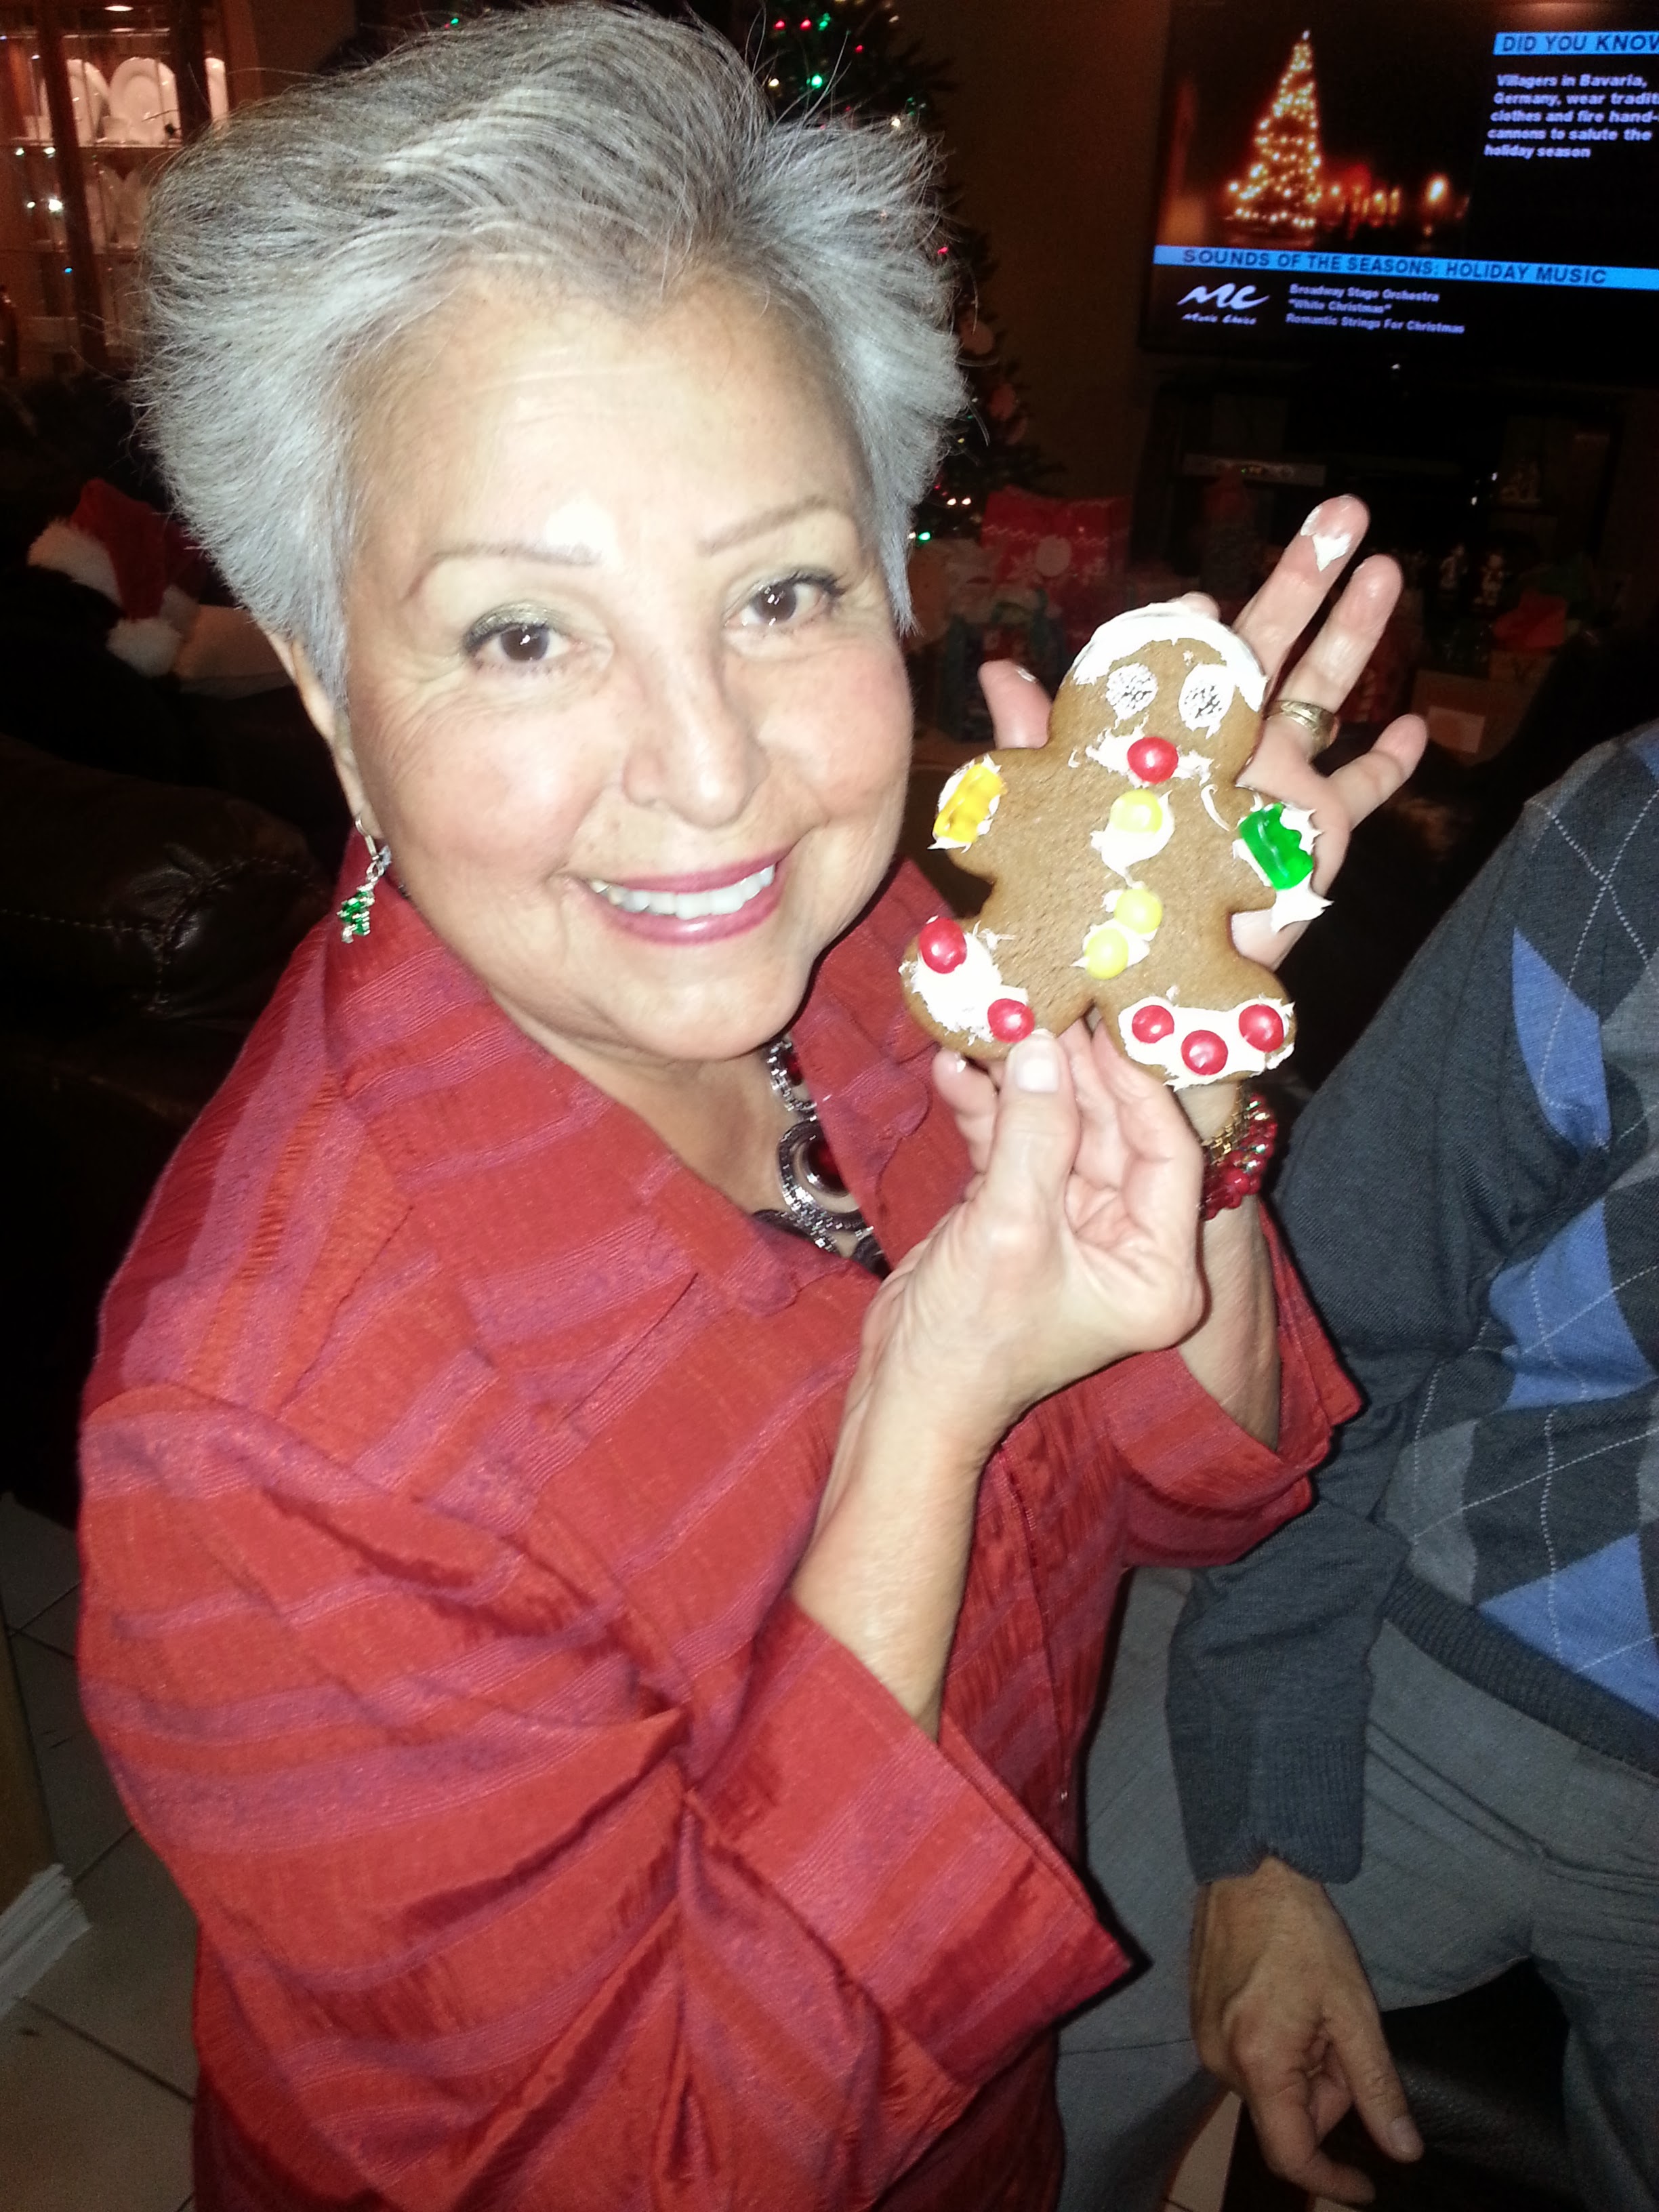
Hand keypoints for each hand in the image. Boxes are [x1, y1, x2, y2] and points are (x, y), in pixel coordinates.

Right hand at [866, 1026, 1204, 1452]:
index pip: (1168, 1154)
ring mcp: (1073, 1228)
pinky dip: (987, 1111)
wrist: (905, 1394)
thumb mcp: (1008, 1229)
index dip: (1134, 1086)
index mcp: (1157, 1268)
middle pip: (1111, 1133)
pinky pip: (1016, 1146)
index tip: (1100, 1024)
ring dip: (1019, 1082)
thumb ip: (1031, 1132)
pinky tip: (955, 1068)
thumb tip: (1040, 1042)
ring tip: (987, 1025)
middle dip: (1068, 1072)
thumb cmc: (971, 1339)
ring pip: (1058, 1131)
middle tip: (1040, 1004)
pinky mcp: (1022, 1215)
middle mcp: (1126, 1245)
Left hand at [976, 496, 1426, 971]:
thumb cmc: (1096, 900)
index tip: (1197, 604)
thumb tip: (999, 671)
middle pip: (1270, 644)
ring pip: (1325, 692)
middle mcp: (1223, 744)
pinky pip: (1360, 789)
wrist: (1147, 983)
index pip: (1181, 658)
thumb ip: (1036, 746)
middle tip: (1345, 512)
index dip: (1189, 625)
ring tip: (1388, 571)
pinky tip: (1418, 727)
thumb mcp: (1058, 817)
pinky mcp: (1316, 831)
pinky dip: (1391, 763)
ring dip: (1356, 633)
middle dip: (1305, 576)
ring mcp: (1276, 780)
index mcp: (1162, 734)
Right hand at [1190, 1856, 1422, 2204]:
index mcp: (1260, 2064)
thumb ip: (1377, 2086)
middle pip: (1285, 2115)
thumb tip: (1404, 2150)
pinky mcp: (1200, 2019)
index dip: (1332, 2181)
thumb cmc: (1304, 1933)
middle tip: (1343, 2037)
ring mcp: (1204, 2039)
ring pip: (1268, 2087)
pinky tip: (1289, 2003)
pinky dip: (1278, 2049)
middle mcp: (1221, 2061)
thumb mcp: (1354, 2010)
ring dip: (1302, 2067)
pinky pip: (1246, 2061)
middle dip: (1325, 2091)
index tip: (1367, 2187)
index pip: (1292, 2154)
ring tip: (1315, 2011)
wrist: (1249, 1869)